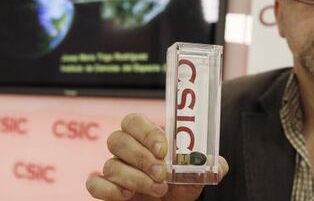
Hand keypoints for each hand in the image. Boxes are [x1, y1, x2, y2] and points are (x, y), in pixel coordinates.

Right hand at [86, 113, 228, 200]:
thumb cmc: (180, 184)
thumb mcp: (196, 174)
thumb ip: (208, 165)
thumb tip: (219, 164)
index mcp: (146, 137)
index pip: (133, 120)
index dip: (146, 132)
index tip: (163, 149)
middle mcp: (127, 149)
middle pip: (117, 139)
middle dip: (141, 158)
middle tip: (161, 174)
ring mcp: (114, 168)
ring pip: (110, 164)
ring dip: (134, 179)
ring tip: (158, 191)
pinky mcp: (105, 188)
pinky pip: (94, 184)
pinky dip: (108, 190)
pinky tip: (127, 196)